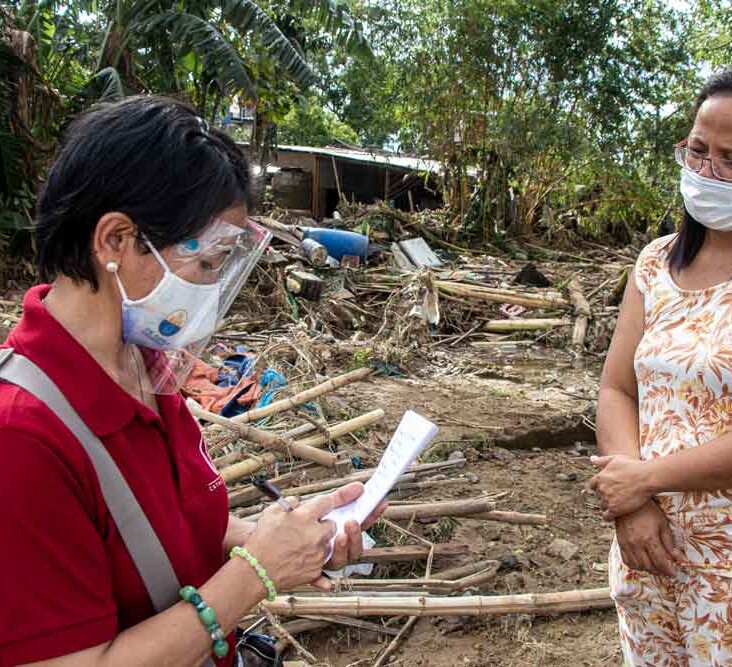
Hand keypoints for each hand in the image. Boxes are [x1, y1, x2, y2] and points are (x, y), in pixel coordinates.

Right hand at [244, 483, 379, 592]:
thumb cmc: (261, 539)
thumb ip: (290, 504)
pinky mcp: (315, 571)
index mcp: (305, 517)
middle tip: (317, 526)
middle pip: (332, 525)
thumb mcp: (272, 512)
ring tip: (314, 543)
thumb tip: (299, 504)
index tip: (360, 488)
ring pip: (332, 544)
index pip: (329, 502)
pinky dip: (324, 574)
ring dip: (327, 542)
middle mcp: (315, 534)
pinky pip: (326, 569)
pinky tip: (322, 576)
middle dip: (329, 524)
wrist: (254, 570)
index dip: (345, 494)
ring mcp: (317, 554)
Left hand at [589, 454, 652, 519]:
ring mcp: (608, 499)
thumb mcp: (616, 459)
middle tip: (616, 495)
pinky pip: (606, 517)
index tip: (607, 488)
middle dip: (605, 495)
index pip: (592, 485)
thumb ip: (602, 460)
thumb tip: (592, 459)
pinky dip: (609, 516)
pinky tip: (615, 515)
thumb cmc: (633, 467)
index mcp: (600, 477)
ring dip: (608, 505)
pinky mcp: (615, 509)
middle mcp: (601, 489)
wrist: (647, 478)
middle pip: (599, 495)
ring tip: (618, 504)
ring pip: (603, 505)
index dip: (599, 487)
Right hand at [615, 500, 679, 576]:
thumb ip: (669, 542)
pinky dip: (634, 565)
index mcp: (649, 539)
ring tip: (654, 567)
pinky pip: (626, 560)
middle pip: (649, 566)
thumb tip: (679, 558)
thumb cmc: (647, 510)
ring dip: (647, 570)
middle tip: (666, 571)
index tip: (674, 573)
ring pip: (637, 566)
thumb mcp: (662, 523)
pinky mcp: (620, 542)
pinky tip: (641, 563)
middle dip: (659, 572)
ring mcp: (627, 544)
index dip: (668, 571)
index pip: (660, 562)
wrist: (627, 501)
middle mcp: (637, 544)